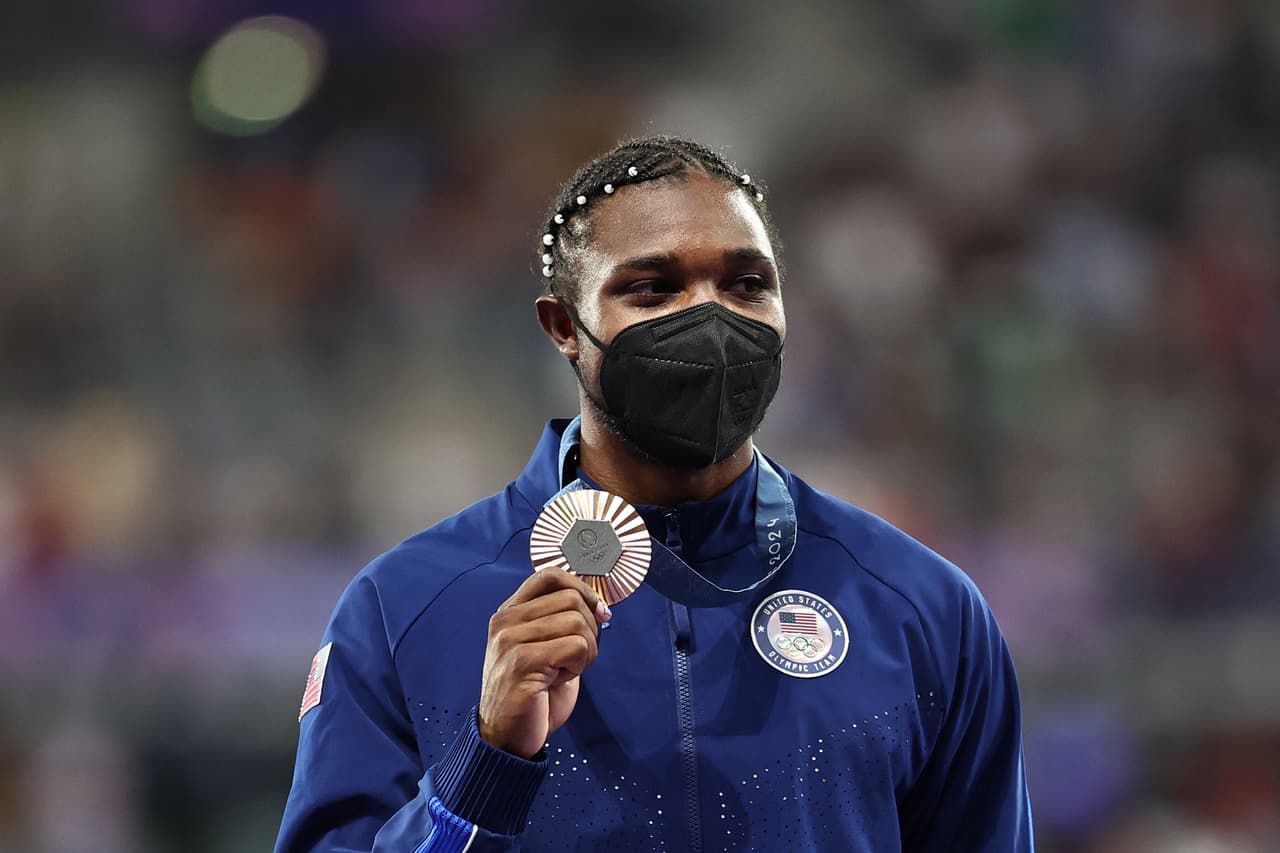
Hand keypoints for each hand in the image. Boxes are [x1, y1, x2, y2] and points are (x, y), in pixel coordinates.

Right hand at [478, 568, 610, 758]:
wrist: (506, 739)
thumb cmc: (532, 696)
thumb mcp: (544, 648)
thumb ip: (561, 623)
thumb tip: (598, 606)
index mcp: (509, 613)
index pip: (549, 576)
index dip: (582, 589)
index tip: (597, 613)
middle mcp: (505, 621)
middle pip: (571, 598)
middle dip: (589, 629)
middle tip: (574, 658)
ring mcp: (510, 640)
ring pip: (577, 621)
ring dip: (586, 650)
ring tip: (565, 671)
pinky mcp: (523, 662)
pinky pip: (576, 646)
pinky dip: (580, 665)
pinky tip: (560, 680)